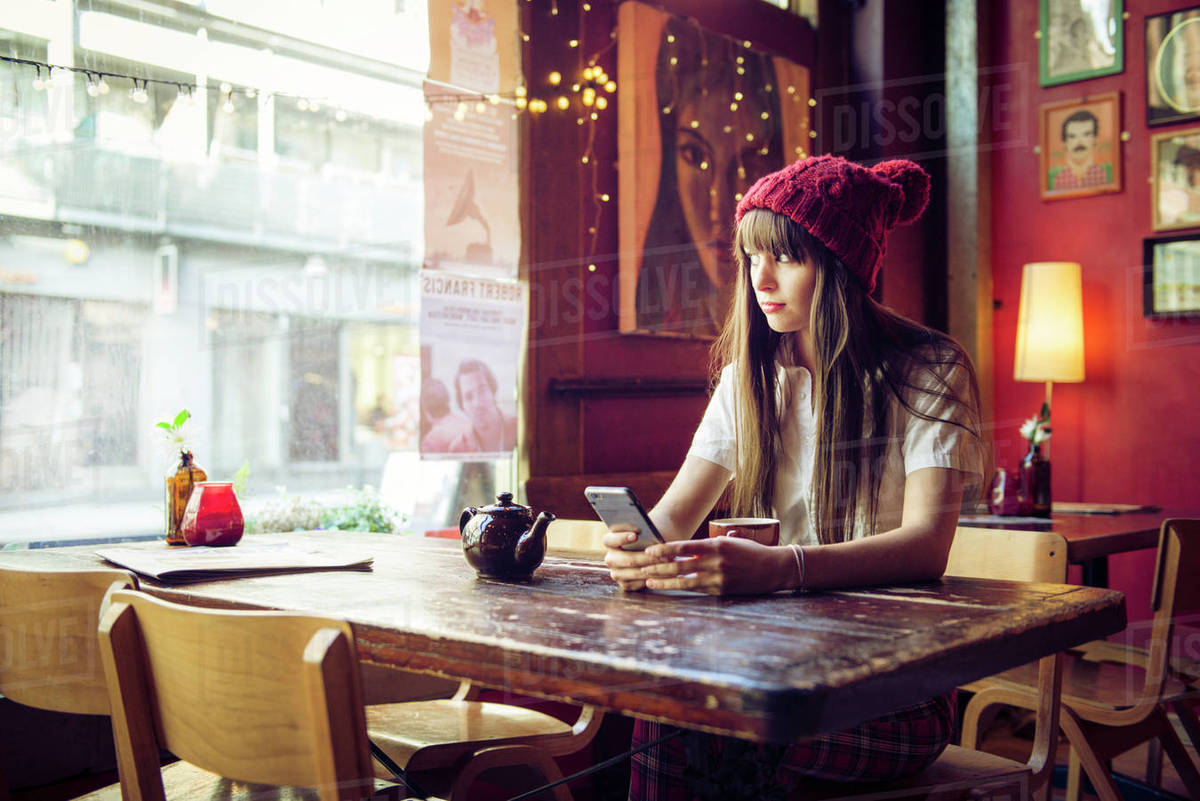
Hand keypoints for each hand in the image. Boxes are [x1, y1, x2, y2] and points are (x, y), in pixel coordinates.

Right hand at [602, 526, 669, 591]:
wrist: (650, 554)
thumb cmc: (646, 538)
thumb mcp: (644, 532)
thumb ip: (643, 532)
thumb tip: (650, 534)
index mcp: (610, 542)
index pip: (609, 540)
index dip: (621, 538)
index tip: (635, 536)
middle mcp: (610, 558)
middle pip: (627, 559)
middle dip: (647, 558)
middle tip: (663, 555)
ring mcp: (616, 572)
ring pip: (634, 572)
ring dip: (653, 569)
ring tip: (668, 564)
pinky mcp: (625, 584)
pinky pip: (638, 583)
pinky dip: (652, 578)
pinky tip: (664, 573)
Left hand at [638, 535, 792, 594]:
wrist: (775, 568)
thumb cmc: (752, 552)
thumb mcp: (731, 541)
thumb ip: (710, 544)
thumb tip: (688, 548)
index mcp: (716, 545)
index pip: (684, 547)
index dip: (665, 550)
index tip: (649, 551)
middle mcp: (716, 561)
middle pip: (680, 566)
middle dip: (658, 568)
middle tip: (641, 567)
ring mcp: (719, 578)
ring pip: (685, 581)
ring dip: (665, 582)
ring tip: (649, 582)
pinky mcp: (722, 591)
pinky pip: (697, 590)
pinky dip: (682, 589)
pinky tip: (670, 589)